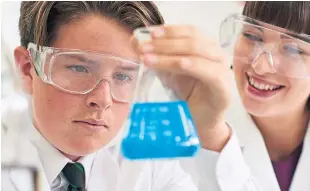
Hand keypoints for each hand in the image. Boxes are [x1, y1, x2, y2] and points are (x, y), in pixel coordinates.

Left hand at [134, 25, 231, 150]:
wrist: (199, 123)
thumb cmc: (186, 96)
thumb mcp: (168, 73)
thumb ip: (156, 57)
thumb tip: (135, 41)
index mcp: (206, 48)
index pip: (189, 31)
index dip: (169, 30)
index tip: (147, 34)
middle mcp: (217, 56)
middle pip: (192, 40)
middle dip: (164, 43)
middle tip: (142, 47)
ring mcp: (223, 71)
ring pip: (197, 52)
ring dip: (170, 53)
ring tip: (147, 58)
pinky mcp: (224, 89)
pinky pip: (210, 73)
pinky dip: (192, 65)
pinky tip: (177, 64)